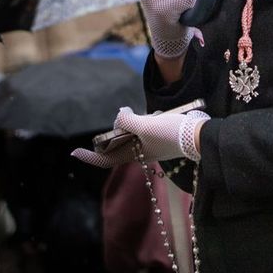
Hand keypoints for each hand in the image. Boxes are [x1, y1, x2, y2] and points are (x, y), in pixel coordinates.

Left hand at [72, 106, 208, 168]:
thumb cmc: (169, 133)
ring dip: (130, 124)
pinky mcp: (161, 138)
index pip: (105, 159)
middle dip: (115, 130)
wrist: (198, 137)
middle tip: (122, 116)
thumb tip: (119, 115)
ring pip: (131, 135)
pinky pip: (144, 131)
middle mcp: (140, 153)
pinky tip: (151, 114)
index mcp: (133, 154)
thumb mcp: (144, 125)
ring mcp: (151, 146)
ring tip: (136, 113)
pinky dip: (142, 122)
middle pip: (118, 144)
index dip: (89, 156)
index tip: (74, 152)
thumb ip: (127, 120)